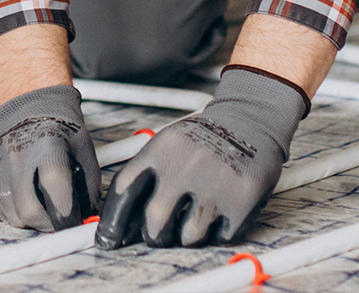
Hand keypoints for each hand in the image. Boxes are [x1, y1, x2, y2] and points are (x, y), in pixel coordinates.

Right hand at [0, 84, 100, 231]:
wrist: (33, 113)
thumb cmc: (63, 137)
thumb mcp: (86, 160)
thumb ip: (86, 196)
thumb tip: (83, 226)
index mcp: (49, 145)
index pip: (55, 185)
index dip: (67, 214)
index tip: (74, 224)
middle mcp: (16, 154)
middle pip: (30, 211)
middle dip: (48, 223)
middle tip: (58, 215)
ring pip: (13, 218)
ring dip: (29, 217)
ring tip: (38, 192)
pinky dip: (11, 210)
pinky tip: (20, 189)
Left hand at [95, 67, 308, 248]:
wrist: (249, 119)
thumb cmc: (203, 138)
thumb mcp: (169, 143)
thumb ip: (147, 176)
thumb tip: (122, 223)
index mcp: (160, 150)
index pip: (124, 190)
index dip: (113, 220)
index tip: (109, 239)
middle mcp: (184, 166)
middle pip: (155, 222)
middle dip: (154, 236)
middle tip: (158, 235)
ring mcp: (213, 183)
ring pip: (188, 235)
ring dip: (188, 235)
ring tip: (195, 217)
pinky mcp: (240, 198)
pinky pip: (220, 236)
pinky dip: (217, 232)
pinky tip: (219, 212)